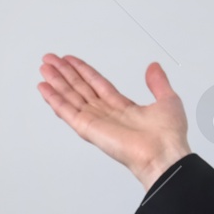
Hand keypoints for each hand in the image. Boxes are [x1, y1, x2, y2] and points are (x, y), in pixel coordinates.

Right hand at [38, 54, 190, 189]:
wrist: (163, 154)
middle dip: (65, 73)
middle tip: (51, 60)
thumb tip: (154, 67)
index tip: (71, 61)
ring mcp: (96, 121)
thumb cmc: (168, 136)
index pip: (98, 84)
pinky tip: (44, 89)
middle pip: (81, 88)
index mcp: (124, 108)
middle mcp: (107, 114)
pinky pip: (67, 111)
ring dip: (56, 82)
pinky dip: (54, 99)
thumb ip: (158, 83)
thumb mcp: (168, 100)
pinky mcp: (88, 129)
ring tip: (45, 68)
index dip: (84, 71)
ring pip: (71, 96)